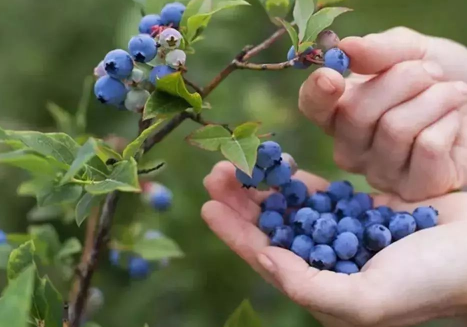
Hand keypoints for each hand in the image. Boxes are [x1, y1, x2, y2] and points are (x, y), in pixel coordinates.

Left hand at [202, 162, 466, 326]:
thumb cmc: (432, 283)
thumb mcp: (368, 300)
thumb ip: (312, 287)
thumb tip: (266, 260)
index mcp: (325, 288)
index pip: (268, 258)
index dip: (236, 234)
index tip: (208, 206)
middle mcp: (329, 262)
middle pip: (274, 229)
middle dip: (243, 203)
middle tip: (216, 174)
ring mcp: (345, 234)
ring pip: (292, 208)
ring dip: (265, 187)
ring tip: (238, 164)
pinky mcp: (362, 211)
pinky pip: (321, 194)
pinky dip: (299, 180)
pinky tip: (281, 166)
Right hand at [299, 27, 466, 200]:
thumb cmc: (440, 79)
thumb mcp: (411, 52)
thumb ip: (378, 50)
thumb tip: (346, 48)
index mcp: (340, 112)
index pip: (312, 106)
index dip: (317, 92)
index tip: (332, 76)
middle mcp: (351, 146)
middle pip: (355, 112)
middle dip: (402, 80)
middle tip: (430, 72)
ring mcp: (378, 172)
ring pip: (394, 129)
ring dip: (433, 99)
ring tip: (451, 93)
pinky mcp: (412, 188)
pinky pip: (426, 147)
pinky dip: (448, 124)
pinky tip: (453, 123)